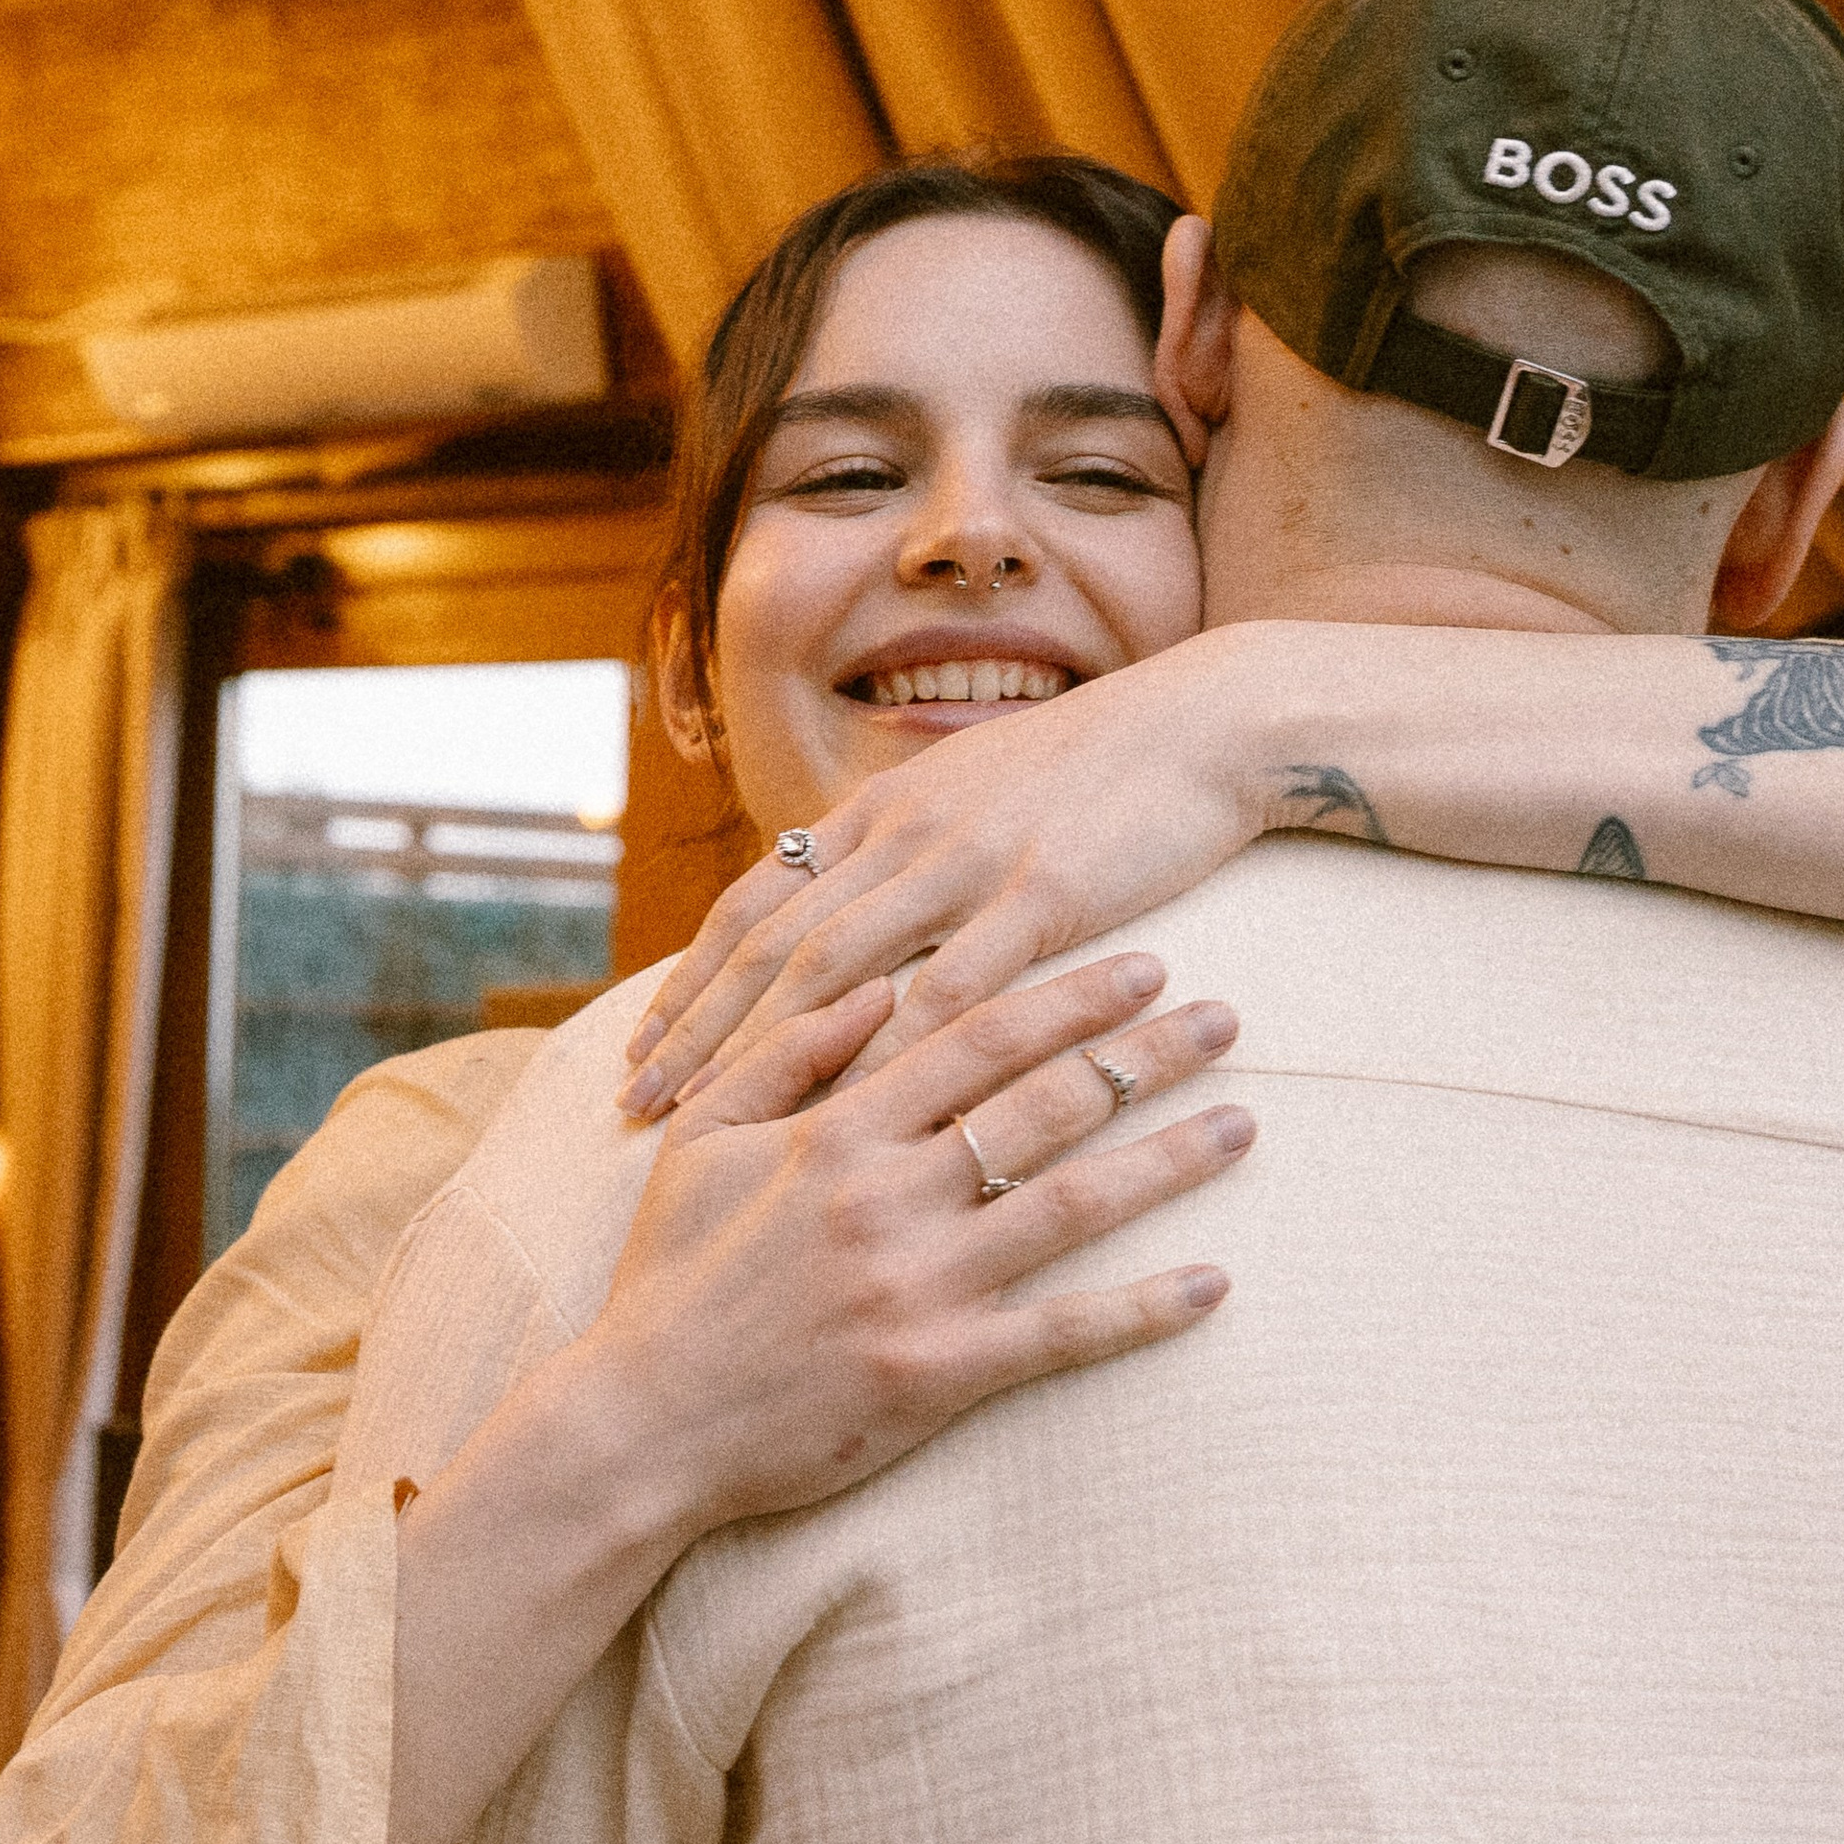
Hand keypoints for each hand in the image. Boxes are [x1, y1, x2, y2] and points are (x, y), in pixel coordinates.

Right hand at [584, 949, 1252, 1536]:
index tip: (1146, 964)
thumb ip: (789, 1054)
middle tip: (1229, 1016)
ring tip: (1246, 1124)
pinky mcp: (939, 1374)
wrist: (640, 1425)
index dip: (1071, 996)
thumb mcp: (706, 1143)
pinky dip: (1144, 1310)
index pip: (977, 1036)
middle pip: (1046, 1103)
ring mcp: (918, 1287)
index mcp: (837, 1132)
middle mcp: (888, 1197)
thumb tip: (879, 983)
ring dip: (1170, 1161)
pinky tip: (1214, 1285)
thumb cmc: (671, 1279)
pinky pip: (1063, 1333)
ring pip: (1073, 1204)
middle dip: (1146, 1053)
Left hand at [618, 642, 1269, 1120]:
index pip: (757, 899)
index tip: (643, 1046)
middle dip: (696, 1028)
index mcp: (883, 807)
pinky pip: (953, 985)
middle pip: (771, 943)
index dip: (692, 976)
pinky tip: (855, 1113)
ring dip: (761, 1048)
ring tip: (709, 1120)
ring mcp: (967, 861)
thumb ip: (911, 849)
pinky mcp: (1043, 895)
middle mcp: (903, 831)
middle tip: (635, 1103)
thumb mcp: (979, 792)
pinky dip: (891, 1049)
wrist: (1207, 723)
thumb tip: (856, 906)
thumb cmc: (1105, 769)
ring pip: (836, 967)